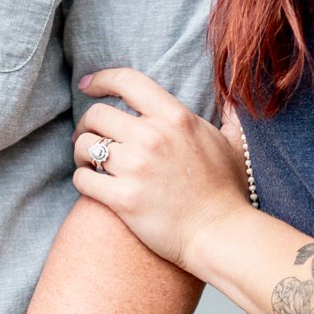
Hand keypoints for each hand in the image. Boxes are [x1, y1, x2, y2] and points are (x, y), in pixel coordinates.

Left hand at [72, 68, 251, 272]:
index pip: (127, 81)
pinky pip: (83, 178)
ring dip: (81, 153)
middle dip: (86, 125)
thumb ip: (227, 118)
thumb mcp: (231, 144)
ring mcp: (137, 168)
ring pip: (85, 146)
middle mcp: (153, 137)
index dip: (102, 80)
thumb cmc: (225, 192)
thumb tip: (231, 99)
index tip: (88, 86)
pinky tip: (93, 184)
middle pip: (97, 114)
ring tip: (89, 163)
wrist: (220, 234)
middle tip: (87, 137)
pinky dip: (83, 179)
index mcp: (176, 118)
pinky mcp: (123, 198)